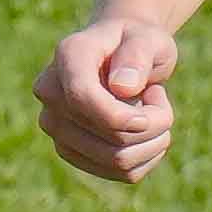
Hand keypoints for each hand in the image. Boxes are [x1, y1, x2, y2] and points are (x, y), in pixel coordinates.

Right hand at [35, 20, 179, 183]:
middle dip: (153, 124)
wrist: (121, 57)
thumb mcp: (148, 39)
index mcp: (68, 56)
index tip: (154, 105)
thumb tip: (123, 87)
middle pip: (110, 137)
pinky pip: (123, 173)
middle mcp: (51, 93)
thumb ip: (138, 55)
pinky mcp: (70, 151)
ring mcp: (55, 126)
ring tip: (154, 113)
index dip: (121, 115)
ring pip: (117, 160)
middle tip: (160, 99)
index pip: (82, 98)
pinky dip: (148, 157)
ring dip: (154, 142)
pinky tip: (146, 132)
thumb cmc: (137, 44)